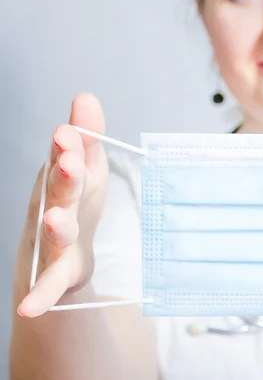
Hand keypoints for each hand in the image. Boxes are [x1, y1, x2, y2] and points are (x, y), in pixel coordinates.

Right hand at [18, 92, 107, 317]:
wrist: (66, 253)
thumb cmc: (78, 200)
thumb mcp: (90, 165)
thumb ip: (88, 135)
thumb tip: (85, 96)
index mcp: (66, 179)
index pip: (66, 158)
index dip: (68, 145)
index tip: (69, 130)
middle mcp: (55, 206)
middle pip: (60, 191)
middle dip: (64, 176)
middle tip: (68, 160)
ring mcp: (55, 240)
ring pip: (56, 233)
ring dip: (55, 225)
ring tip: (54, 218)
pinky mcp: (61, 272)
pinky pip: (48, 284)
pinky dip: (40, 295)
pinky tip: (29, 307)